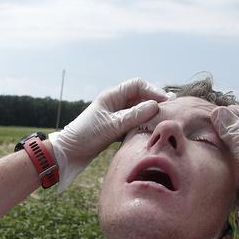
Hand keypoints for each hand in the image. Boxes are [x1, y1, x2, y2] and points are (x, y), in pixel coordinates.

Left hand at [48, 78, 166, 190]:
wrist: (68, 153)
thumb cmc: (86, 136)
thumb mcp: (112, 126)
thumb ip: (134, 115)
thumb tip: (155, 106)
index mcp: (111, 96)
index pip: (137, 85)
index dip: (153, 91)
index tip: (166, 102)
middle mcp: (114, 103)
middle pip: (140, 96)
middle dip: (155, 102)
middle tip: (171, 111)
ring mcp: (114, 115)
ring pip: (137, 110)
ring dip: (149, 114)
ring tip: (163, 121)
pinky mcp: (113, 128)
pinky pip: (132, 122)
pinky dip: (141, 125)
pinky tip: (150, 132)